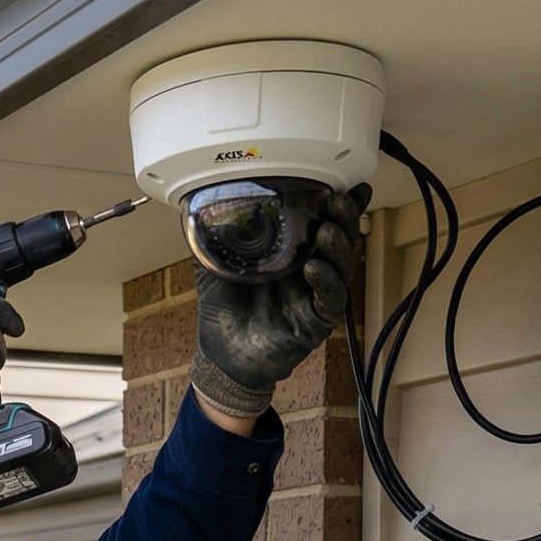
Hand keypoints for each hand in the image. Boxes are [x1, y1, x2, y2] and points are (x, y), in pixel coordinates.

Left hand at [192, 184, 368, 419]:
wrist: (223, 356)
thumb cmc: (225, 313)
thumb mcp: (215, 269)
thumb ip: (210, 241)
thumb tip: (193, 209)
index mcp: (291, 254)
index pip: (321, 223)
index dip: (336, 204)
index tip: (346, 184)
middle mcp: (309, 272)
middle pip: (339, 239)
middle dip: (343, 218)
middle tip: (339, 200)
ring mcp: (315, 296)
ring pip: (340, 267)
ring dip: (338, 246)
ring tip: (328, 230)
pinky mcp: (316, 322)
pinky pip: (329, 300)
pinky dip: (324, 281)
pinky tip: (314, 267)